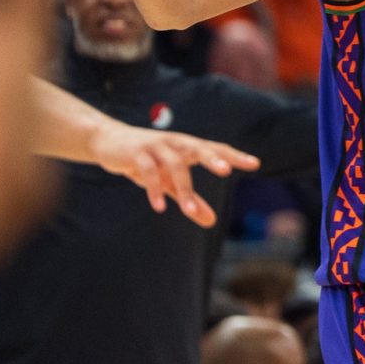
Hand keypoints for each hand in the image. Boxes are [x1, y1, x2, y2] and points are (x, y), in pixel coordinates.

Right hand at [88, 121, 260, 227]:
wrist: (108, 142)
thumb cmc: (147, 161)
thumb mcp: (169, 182)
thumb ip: (191, 200)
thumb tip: (212, 222)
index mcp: (188, 147)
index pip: (216, 148)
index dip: (235, 156)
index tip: (256, 164)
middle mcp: (175, 143)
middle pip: (198, 148)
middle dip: (213, 159)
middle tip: (227, 171)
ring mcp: (156, 146)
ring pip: (174, 165)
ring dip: (182, 189)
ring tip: (189, 211)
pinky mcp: (136, 154)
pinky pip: (148, 171)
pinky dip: (154, 189)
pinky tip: (159, 207)